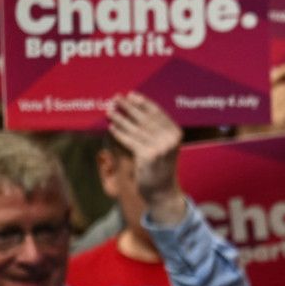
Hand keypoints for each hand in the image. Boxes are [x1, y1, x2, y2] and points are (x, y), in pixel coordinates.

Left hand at [107, 92, 187, 224]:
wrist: (162, 190)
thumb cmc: (159, 166)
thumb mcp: (163, 146)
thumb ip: (154, 130)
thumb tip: (133, 110)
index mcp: (175, 133)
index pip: (157, 113)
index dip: (143, 102)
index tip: (131, 95)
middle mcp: (170, 139)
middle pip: (145, 118)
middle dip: (129, 107)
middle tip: (116, 98)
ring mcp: (159, 148)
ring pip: (135, 129)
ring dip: (120, 118)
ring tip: (109, 111)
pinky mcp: (147, 156)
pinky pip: (130, 141)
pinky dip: (119, 133)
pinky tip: (111, 127)